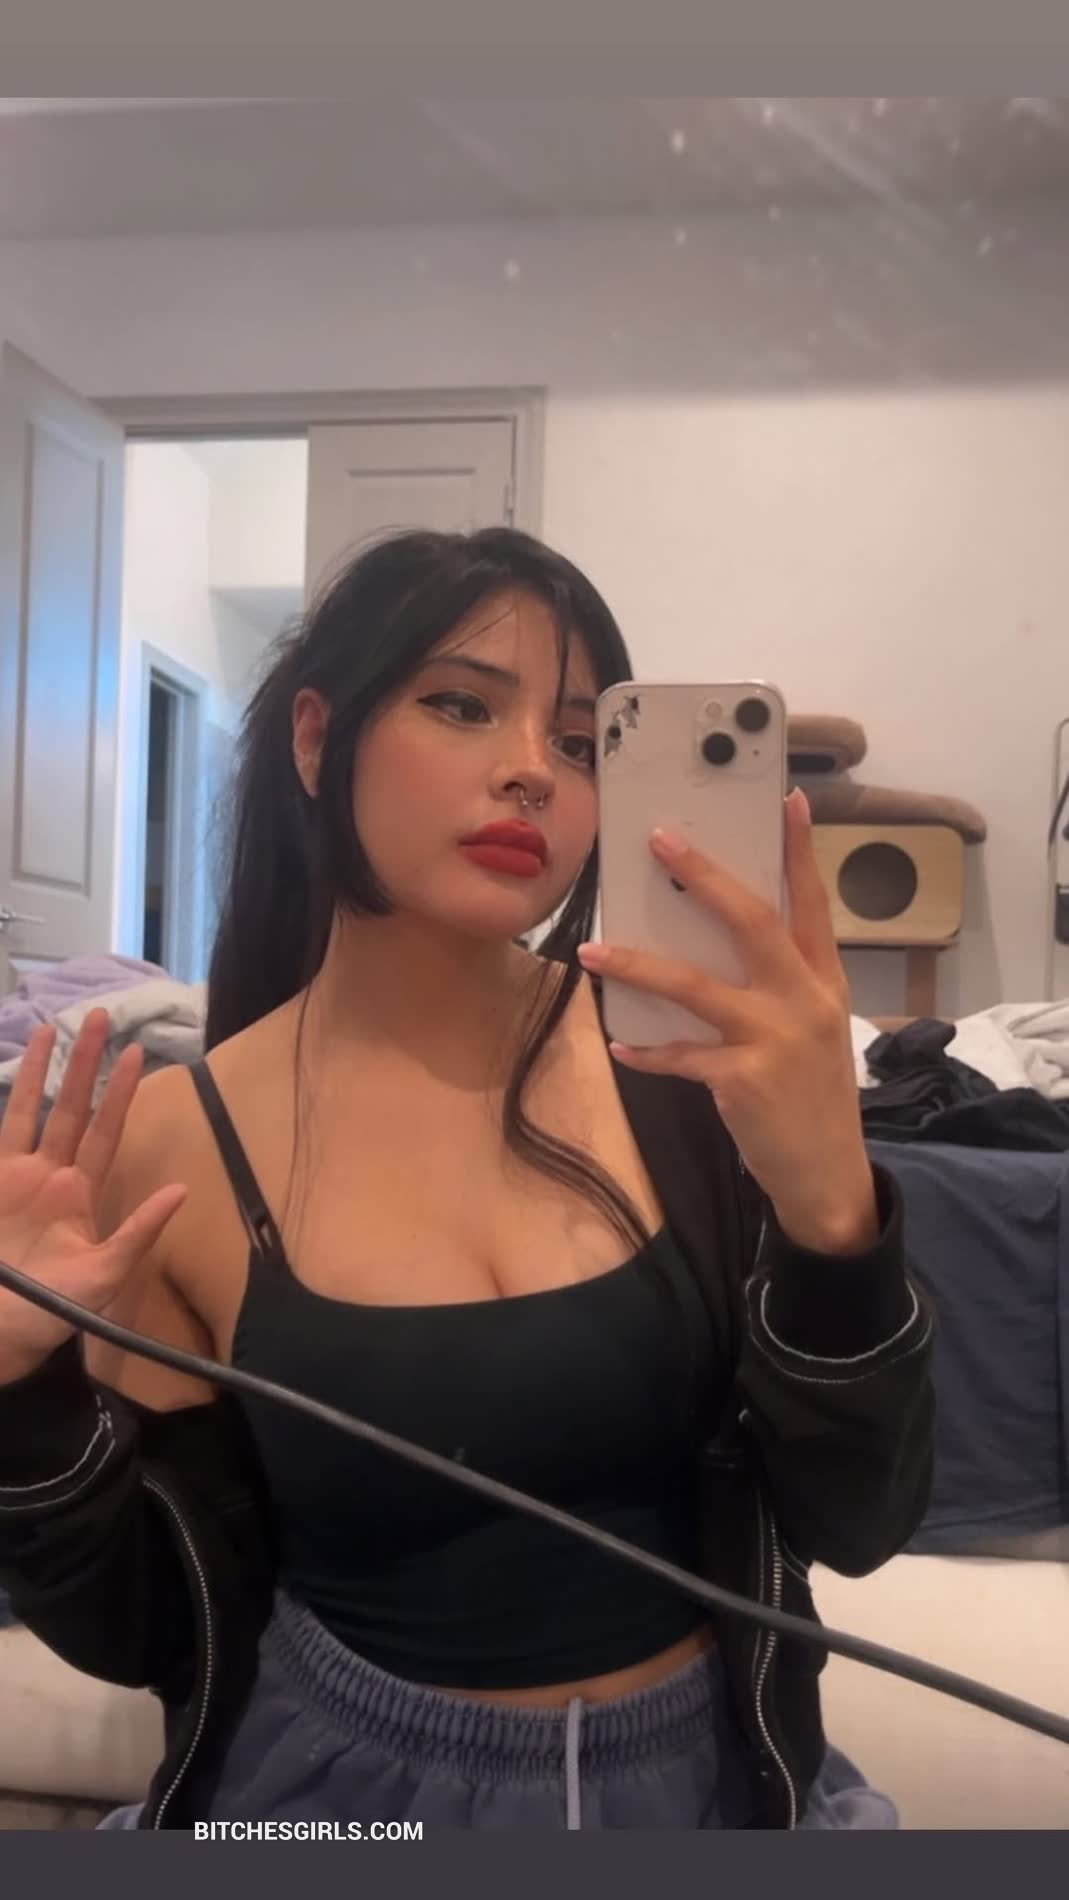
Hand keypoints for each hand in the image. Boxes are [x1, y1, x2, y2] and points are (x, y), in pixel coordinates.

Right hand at [0, 1010, 185, 1382]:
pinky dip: (11, 1098)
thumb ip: (140, 1231)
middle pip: (73, 1108)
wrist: (0, 1328)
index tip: (138, 1054)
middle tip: (101, 1016)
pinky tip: (18, 1064)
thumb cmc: (53, 1309)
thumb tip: (182, 1191)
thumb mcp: (105, 1274)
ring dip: (46, 1070)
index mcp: (83, 1194)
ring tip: (57, 1025)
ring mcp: (19, 1176)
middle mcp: (53, 1176)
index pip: (107, 1132)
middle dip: (86, 1065)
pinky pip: (4, 1129)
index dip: (120, 1094)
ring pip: (36, 1111)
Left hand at [578, 789, 878, 1255]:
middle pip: (753, 922)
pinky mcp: (743, 1079)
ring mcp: (775, 1038)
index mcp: (825, 980)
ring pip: (696, 986)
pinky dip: (647, 1049)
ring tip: (594, 952)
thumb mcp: (813, 1029)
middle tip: (661, 839)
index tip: (788, 799)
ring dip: (639, 966)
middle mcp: (806, 1000)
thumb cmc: (811, 1094)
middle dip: (705, 877)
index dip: (800, 851)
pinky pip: (680, 1055)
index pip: (812, 903)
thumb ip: (778, 985)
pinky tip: (620, 1043)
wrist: (827, 1174)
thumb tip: (707, 943)